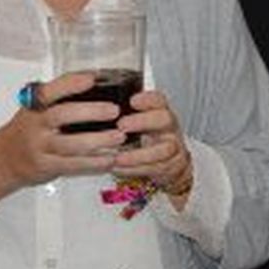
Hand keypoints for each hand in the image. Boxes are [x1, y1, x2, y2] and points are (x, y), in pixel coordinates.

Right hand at [0, 71, 125, 192]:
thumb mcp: (35, 108)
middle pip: (61, 116)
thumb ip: (59, 96)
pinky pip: (72, 165)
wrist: (3, 160)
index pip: (50, 90)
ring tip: (119, 137)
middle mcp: (34, 125)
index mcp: (34, 106)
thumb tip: (97, 78)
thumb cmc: (27, 129)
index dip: (70, 84)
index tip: (92, 79)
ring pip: (69, 145)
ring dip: (97, 141)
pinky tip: (110, 159)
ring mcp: (39, 148)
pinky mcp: (46, 167)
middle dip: (90, 112)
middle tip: (114, 110)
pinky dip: (93, 163)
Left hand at [113, 88, 193, 206]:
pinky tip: (120, 168)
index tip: (132, 100)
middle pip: (165, 119)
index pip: (159, 100)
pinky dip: (135, 170)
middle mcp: (168, 127)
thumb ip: (125, 114)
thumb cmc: (149, 138)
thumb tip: (96, 107)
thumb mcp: (139, 121)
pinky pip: (156, 168)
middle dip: (143, 122)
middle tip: (122, 125)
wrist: (170, 162)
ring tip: (118, 157)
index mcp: (160, 112)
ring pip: (163, 149)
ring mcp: (172, 146)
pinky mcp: (171, 166)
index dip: (147, 99)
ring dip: (138, 155)